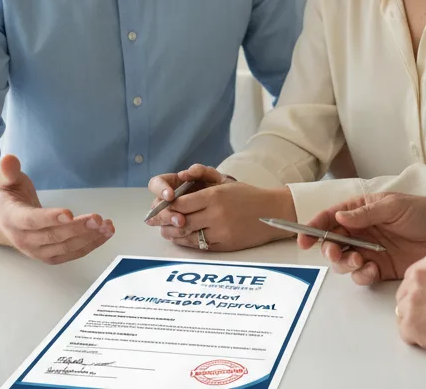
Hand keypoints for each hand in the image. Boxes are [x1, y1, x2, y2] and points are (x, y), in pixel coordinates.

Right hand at [0, 155, 114, 263]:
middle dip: (77, 227)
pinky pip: (72, 254)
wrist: (6, 220)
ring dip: (89, 237)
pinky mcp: (50, 257)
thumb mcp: (6, 180)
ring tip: (107, 226)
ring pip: (65, 247)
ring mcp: (38, 251)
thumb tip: (9, 158)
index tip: (69, 213)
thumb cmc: (11, 197)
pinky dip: (91, 245)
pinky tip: (105, 234)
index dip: (50, 218)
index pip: (31, 221)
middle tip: (97, 218)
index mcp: (12, 219)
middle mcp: (24, 240)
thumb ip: (8, 171)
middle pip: (53, 236)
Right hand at [145, 164, 227, 228]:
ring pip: (160, 221)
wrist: (229, 205)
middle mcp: (167, 200)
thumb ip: (201, 171)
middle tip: (179, 218)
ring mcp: (170, 214)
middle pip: (156, 206)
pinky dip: (174, 234)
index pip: (156, 184)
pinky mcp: (174, 228)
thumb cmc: (217, 188)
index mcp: (171, 184)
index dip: (160, 189)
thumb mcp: (213, 178)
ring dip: (169, 224)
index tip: (170, 196)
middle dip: (166, 213)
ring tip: (183, 225)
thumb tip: (184, 173)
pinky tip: (185, 234)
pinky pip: (168, 232)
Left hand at [153, 181, 297, 251]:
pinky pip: (200, 245)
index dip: (164, 207)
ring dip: (172, 234)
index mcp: (214, 196)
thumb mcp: (225, 183)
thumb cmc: (248, 195)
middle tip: (152, 221)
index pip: (180, 203)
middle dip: (163, 221)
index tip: (156, 208)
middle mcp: (216, 214)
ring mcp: (221, 231)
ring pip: (187, 235)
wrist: (273, 212)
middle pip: (180, 220)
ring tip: (164, 231)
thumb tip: (180, 183)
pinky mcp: (226, 245)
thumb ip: (202, 180)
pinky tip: (181, 238)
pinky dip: (187, 242)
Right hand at [295, 193, 425, 284]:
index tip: (304, 237)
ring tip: (359, 260)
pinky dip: (361, 275)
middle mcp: (361, 232)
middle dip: (328, 250)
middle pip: (332, 243)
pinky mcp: (380, 268)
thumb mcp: (394, 206)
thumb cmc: (423, 212)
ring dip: (344, 264)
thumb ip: (366, 213)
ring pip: (343, 261)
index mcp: (360, 211)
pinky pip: (361, 275)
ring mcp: (369, 250)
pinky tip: (372, 270)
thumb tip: (339, 218)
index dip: (313, 227)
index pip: (330, 218)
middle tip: (336, 252)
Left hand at [395, 252, 425, 359]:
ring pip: (402, 312)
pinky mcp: (410, 324)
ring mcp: (411, 301)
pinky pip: (406, 333)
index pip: (414, 276)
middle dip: (417, 305)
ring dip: (416, 321)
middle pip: (405, 293)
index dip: (422, 291)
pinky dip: (417, 338)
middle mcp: (418, 277)